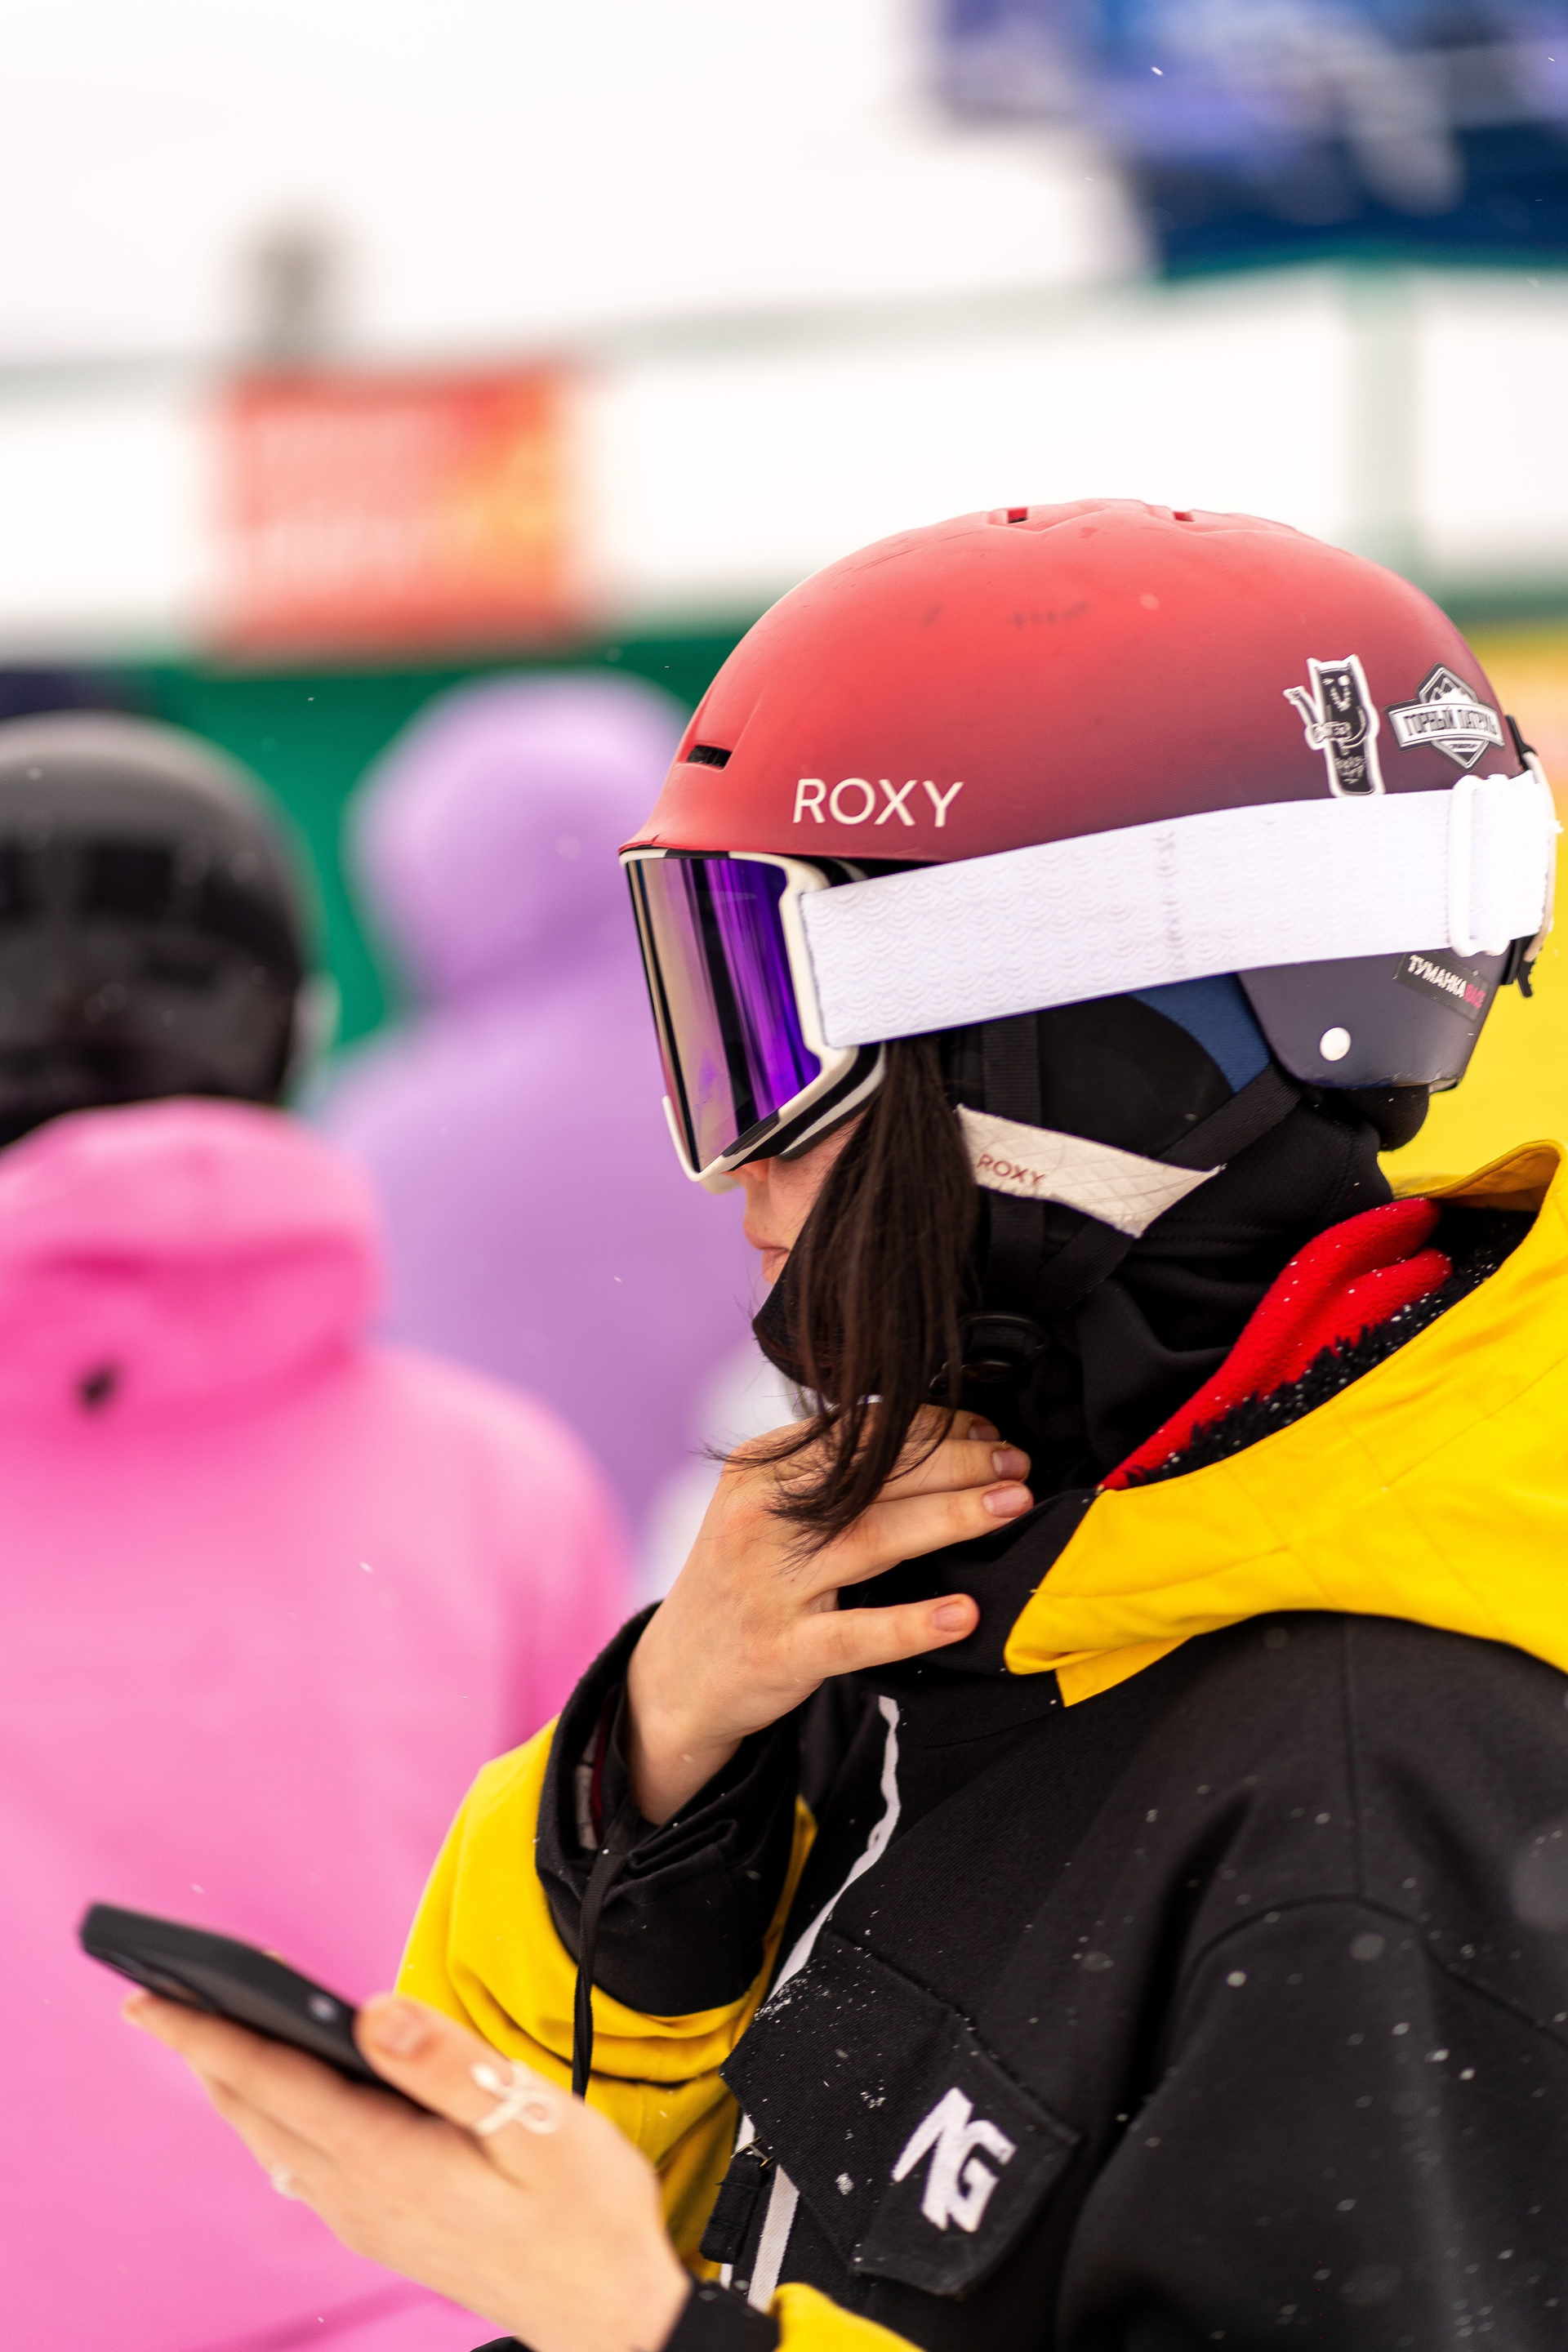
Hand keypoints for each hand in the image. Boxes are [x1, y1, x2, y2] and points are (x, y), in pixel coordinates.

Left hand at [124, 1990, 688, 2351]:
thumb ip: (449, 2063)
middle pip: (256, 2111)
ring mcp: (366, 2218)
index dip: (209, 2034)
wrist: (607, 2316)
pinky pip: (302, 2166)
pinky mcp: (383, 2228)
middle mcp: (360, 2195)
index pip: (274, 2081)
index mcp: (388, 2159)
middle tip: (155, 2001)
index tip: (152, 2000)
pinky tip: (280, 2107)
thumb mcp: (533, 2124)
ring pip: (273, 2142)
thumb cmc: (584, 2218)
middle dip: (203, 2052)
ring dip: (234, 2086)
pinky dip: (272, 2120)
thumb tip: (373, 2011)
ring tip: (206, 2039)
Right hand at [626, 1407, 1031, 1822]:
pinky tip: (964, 1613)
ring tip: (1011, 1504)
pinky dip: (913, 1623)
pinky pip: (856, 1635)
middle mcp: (760, 1518)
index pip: (857, 1432)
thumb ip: (827, 1475)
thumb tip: (932, 1436)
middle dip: (956, 1462)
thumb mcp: (763, 1510)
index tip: (987, 1430)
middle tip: (1016, 1461)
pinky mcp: (782, 1649)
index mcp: (759, 1471)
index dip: (930, 1426)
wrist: (677, 1677)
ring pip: (874, 1539)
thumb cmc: (743, 1581)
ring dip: (952, 1516)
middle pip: (873, 1477)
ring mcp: (769, 1585)